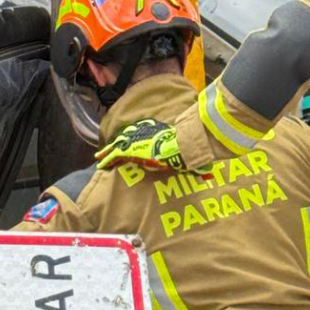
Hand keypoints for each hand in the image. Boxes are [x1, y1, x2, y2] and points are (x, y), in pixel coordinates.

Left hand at [96, 119, 211, 176]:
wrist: (182, 144)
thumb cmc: (189, 148)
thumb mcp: (192, 155)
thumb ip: (197, 165)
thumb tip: (210, 173)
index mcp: (159, 135)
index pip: (144, 137)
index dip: (135, 141)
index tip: (130, 146)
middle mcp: (146, 135)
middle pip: (127, 139)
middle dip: (117, 145)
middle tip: (107, 151)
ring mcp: (138, 141)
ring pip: (118, 146)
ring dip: (108, 152)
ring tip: (99, 159)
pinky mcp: (131, 150)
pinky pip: (115, 155)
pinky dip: (108, 160)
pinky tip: (101, 165)